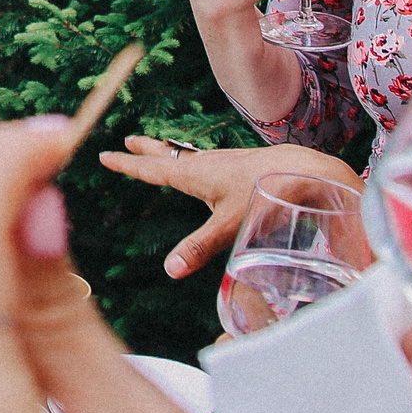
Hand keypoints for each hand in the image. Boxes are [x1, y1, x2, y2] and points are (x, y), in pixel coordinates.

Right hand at [99, 137, 364, 277]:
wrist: (307, 170)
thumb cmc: (267, 193)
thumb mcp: (230, 224)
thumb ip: (200, 247)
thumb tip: (169, 271)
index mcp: (194, 174)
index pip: (152, 170)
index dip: (128, 165)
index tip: (105, 155)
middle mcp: (205, 165)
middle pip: (168, 156)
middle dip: (146, 151)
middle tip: (127, 141)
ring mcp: (224, 163)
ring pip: (187, 156)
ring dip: (169, 153)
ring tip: (159, 151)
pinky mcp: (241, 166)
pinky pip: (206, 160)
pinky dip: (193, 161)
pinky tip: (206, 170)